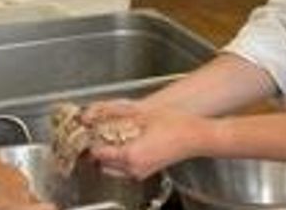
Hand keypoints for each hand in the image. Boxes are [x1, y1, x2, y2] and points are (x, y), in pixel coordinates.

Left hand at [82, 100, 216, 179]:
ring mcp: (140, 172)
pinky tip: (126, 142)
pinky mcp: (147, 171)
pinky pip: (125, 170)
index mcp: (130, 155)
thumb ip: (114, 113)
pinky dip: (120, 159)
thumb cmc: (176, 125)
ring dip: (108, 156)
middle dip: (97, 150)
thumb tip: (93, 113)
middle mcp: (133, 168)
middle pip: (102, 165)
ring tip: (111, 137)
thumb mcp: (142, 113)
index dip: (90, 141)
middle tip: (96, 134)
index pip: (98, 154)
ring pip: (113, 170)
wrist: (196, 137)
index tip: (88, 131)